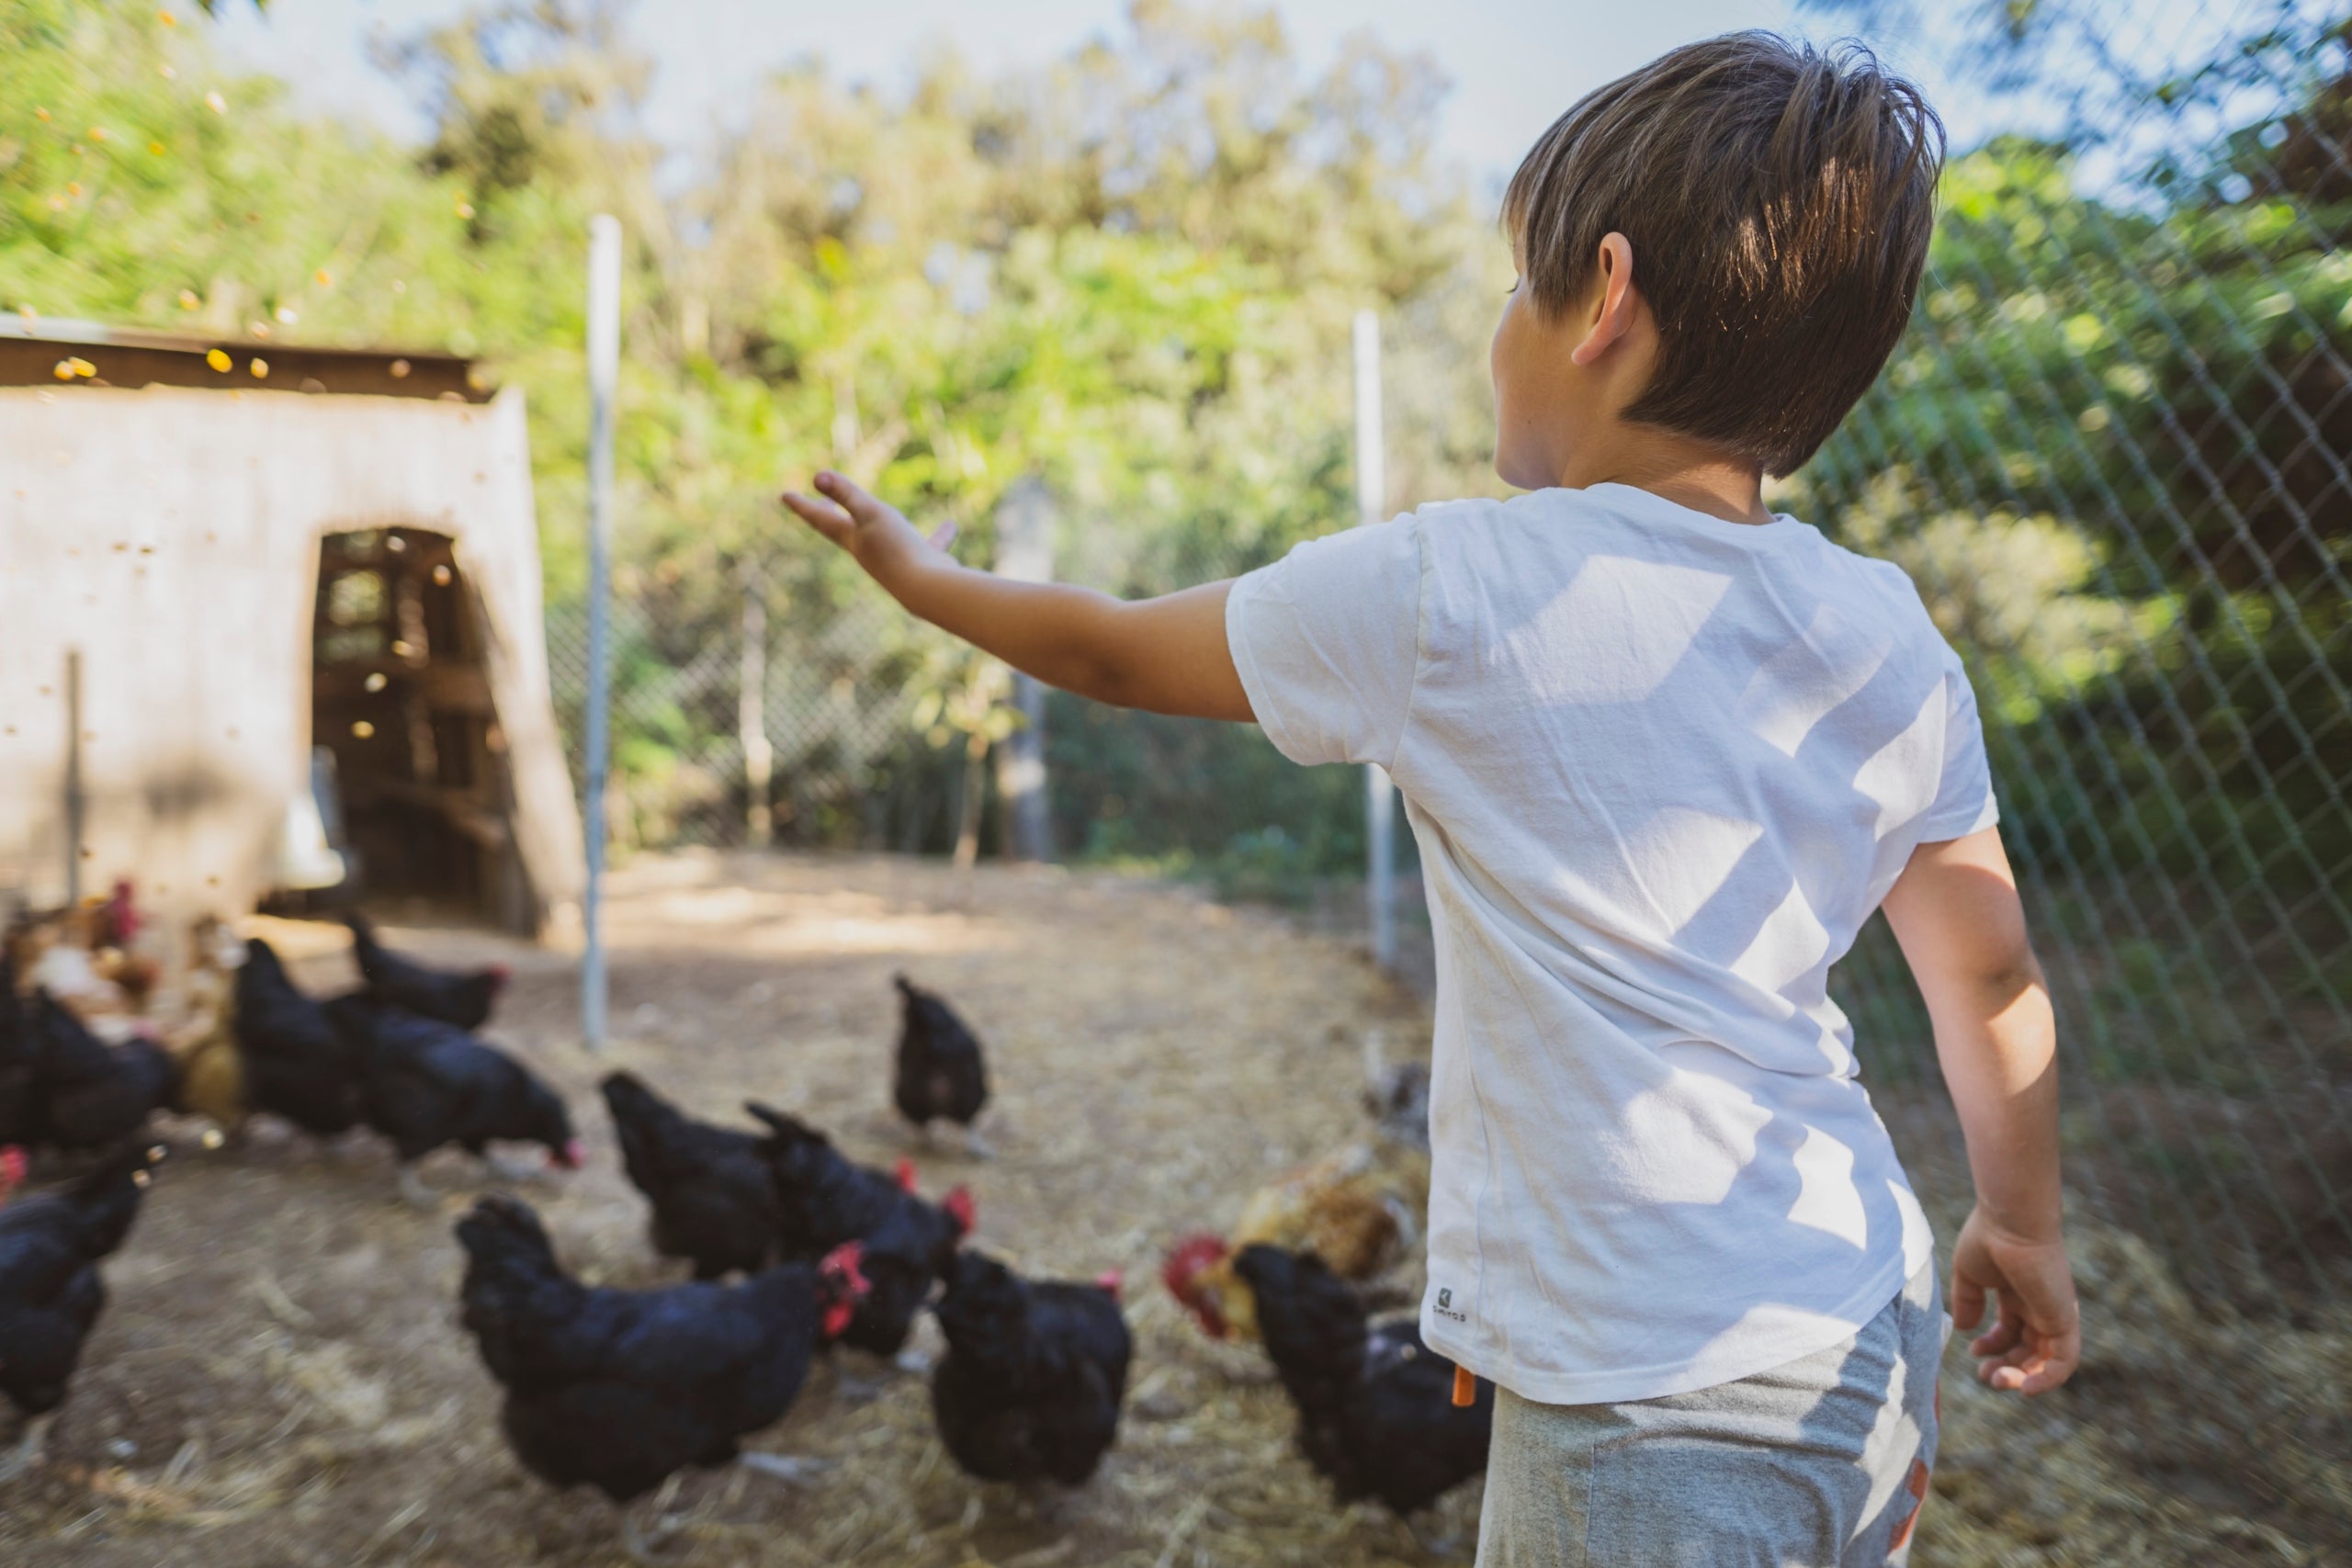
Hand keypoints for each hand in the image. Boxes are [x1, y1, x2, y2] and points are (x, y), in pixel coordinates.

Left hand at [782, 471, 958, 588]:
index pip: (821, 520)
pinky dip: (937, 535)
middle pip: (844, 530)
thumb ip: (846, 494)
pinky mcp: (922, 564)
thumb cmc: (896, 549)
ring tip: (884, 515)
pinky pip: (929, 545)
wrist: (928, 589)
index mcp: (853, 539)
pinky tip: (950, 526)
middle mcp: (870, 551)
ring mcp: (895, 560)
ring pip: (886, 538)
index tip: (783, 495)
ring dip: (883, 525)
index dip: (802, 506)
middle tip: (818, 508)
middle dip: (831, 517)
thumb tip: (817, 475)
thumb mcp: (870, 514)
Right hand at [1950, 1206, 2079, 1393]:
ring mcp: (2054, 1315)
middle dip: (2006, 1368)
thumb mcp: (1969, 1275)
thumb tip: (1965, 1330)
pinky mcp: (2064, 1321)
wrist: (2010, 1222)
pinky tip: (2025, 1388)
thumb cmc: (1988, 1238)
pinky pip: (2064, 1362)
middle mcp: (2040, 1307)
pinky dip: (2048, 1380)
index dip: (1992, 1347)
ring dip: (2023, 1378)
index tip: (1973, 1351)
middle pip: (2029, 1351)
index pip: (2011, 1332)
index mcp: (2018, 1294)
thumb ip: (1967, 1302)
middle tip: (1986, 1375)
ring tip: (1998, 1379)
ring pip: (2046, 1361)